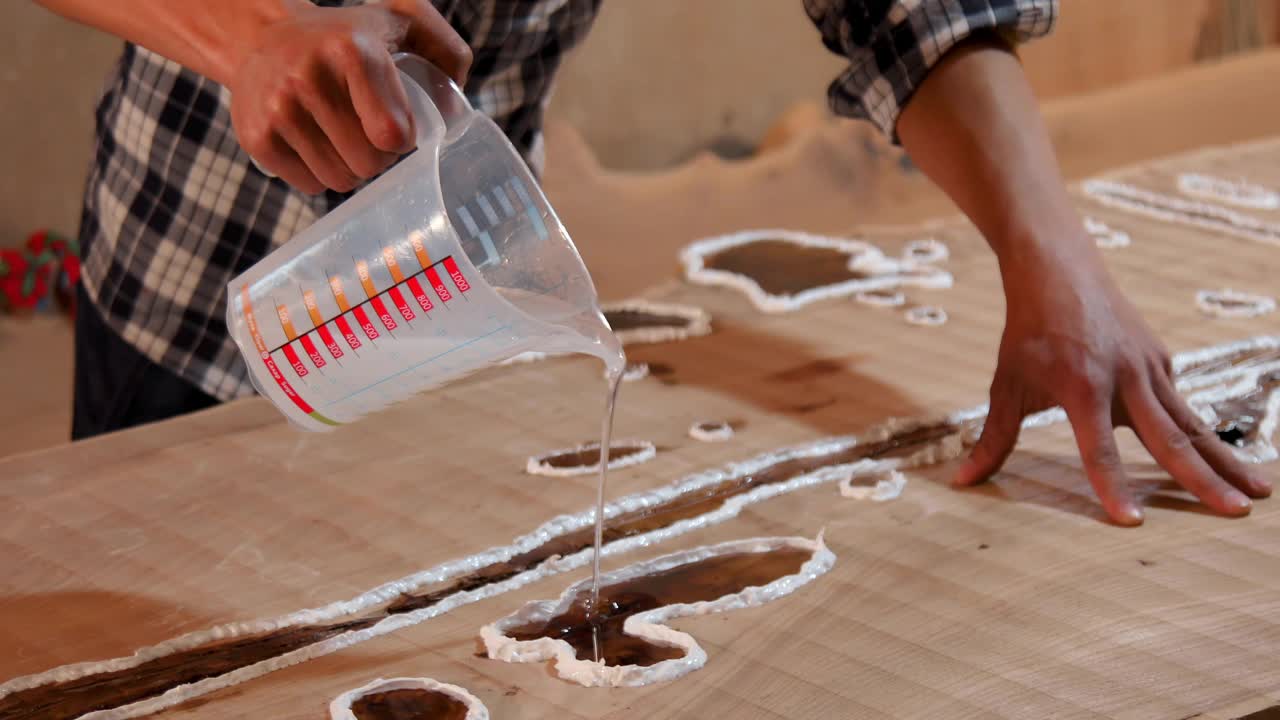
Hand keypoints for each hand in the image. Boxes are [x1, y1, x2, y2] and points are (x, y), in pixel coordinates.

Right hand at [227, 0, 470, 193]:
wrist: (264, 38)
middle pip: (369, 164)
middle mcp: (309, 78)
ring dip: (352, 168)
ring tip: (344, 138)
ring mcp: (278, 110)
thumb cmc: (347, 38)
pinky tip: (317, 144)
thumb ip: (448, 53)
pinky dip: (321, 174)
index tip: (397, 126)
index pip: (392, 135)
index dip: (403, 140)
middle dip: (379, 157)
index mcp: (352, 51)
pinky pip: (310, 186)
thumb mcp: (402, 23)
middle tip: (370, 133)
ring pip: (340, 180)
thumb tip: (453, 112)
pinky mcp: (256, 137)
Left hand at [953, 236, 1272, 524]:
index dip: (1112, 486)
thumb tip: (961, 482)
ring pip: (1192, 423)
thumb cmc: (1028, 332)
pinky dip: (1205, 435)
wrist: (1059, 269)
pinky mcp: (1162, 361)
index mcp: (1082, 386)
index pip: (1097, 449)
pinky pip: (1182, 405)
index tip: (1131, 522)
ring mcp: (1150, 368)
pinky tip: (1224, 463)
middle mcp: (1125, 378)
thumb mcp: (1007, 384)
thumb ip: (993, 438)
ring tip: (1258, 493)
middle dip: (1203, 480)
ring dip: (1225, 459)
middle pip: (1168, 438)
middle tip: (1234, 513)